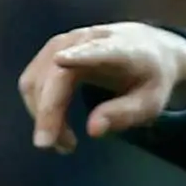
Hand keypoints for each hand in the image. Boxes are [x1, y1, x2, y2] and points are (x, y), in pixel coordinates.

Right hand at [18, 22, 185, 152]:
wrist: (145, 47)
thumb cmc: (150, 78)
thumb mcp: (152, 102)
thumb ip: (125, 114)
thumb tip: (93, 131)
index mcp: (121, 49)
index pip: (99, 51)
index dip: (81, 55)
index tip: (61, 61)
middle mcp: (87, 39)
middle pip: (57, 74)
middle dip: (48, 110)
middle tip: (50, 146)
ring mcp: (65, 42)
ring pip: (38, 79)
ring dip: (42, 114)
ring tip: (65, 145)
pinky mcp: (51, 51)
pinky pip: (34, 82)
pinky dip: (40, 108)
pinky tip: (57, 129)